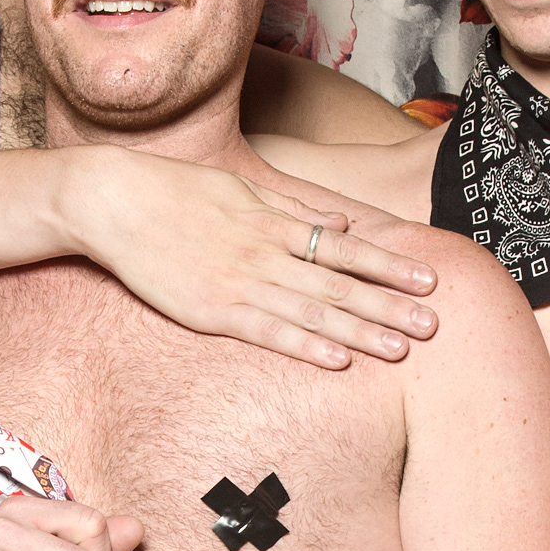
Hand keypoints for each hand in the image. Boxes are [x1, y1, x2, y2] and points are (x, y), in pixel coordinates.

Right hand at [69, 146, 438, 370]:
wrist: (113, 201)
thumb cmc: (174, 193)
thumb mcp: (240, 191)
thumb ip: (293, 210)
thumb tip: (342, 224)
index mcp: (275, 224)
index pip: (347, 249)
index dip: (391, 265)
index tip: (430, 278)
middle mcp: (266, 254)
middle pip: (341, 284)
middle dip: (391, 305)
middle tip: (436, 323)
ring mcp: (241, 283)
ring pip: (313, 312)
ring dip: (361, 331)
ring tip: (403, 348)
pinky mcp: (212, 310)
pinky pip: (268, 332)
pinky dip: (305, 346)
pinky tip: (338, 359)